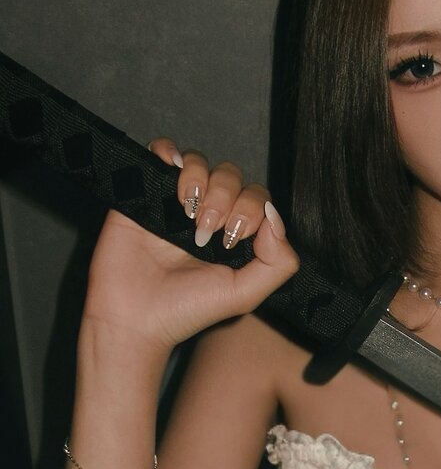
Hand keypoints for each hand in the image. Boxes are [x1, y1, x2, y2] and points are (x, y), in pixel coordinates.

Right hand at [82, 138, 298, 350]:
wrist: (134, 318)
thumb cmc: (187, 309)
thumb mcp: (245, 294)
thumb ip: (278, 262)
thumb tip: (274, 217)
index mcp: (233, 234)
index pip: (257, 198)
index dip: (251, 209)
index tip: (232, 238)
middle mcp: (208, 214)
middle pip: (231, 176)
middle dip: (225, 198)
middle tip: (206, 232)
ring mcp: (175, 201)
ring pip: (201, 161)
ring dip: (200, 180)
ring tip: (188, 214)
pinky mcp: (144, 191)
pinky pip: (163, 150)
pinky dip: (170, 154)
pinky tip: (173, 185)